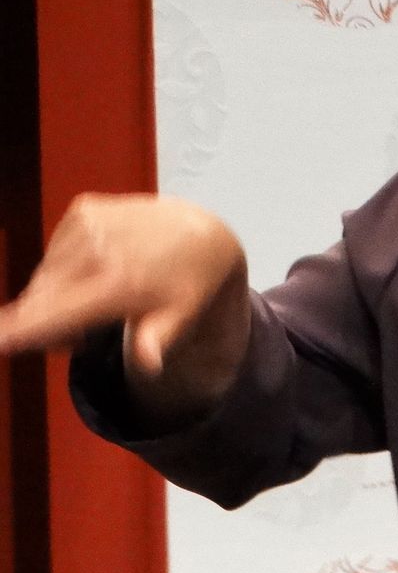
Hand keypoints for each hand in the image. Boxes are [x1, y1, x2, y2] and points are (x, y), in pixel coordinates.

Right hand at [0, 193, 249, 424]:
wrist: (200, 232)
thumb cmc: (187, 283)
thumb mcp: (182, 316)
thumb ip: (157, 339)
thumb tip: (149, 364)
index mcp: (120, 282)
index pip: (59, 311)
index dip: (22, 327)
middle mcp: (99, 248)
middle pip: (41, 300)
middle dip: (47, 325)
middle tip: (84, 338)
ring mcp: (88, 223)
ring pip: (44, 278)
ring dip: (57, 296)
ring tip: (98, 296)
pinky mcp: (83, 208)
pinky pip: (54, 253)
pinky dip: (66, 267)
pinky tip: (98, 266)